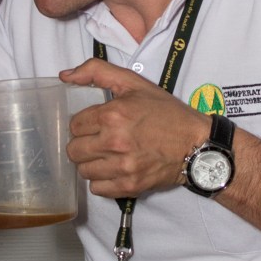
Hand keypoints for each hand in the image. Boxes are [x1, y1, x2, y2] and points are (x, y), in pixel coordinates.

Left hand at [61, 58, 207, 196]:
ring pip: (83, 171)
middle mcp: (114, 142)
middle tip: (100, 141)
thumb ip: (97, 72)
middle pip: (74, 150)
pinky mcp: (129, 186)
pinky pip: (97, 189)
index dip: (85, 124)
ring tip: (108, 156)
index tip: (98, 125)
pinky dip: (102, 181)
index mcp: (113, 115)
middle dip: (84, 144)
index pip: (74, 125)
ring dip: (92, 163)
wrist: (196, 144)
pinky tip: (115, 170)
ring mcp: (122, 167)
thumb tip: (64, 76)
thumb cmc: (166, 112)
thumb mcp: (134, 83)